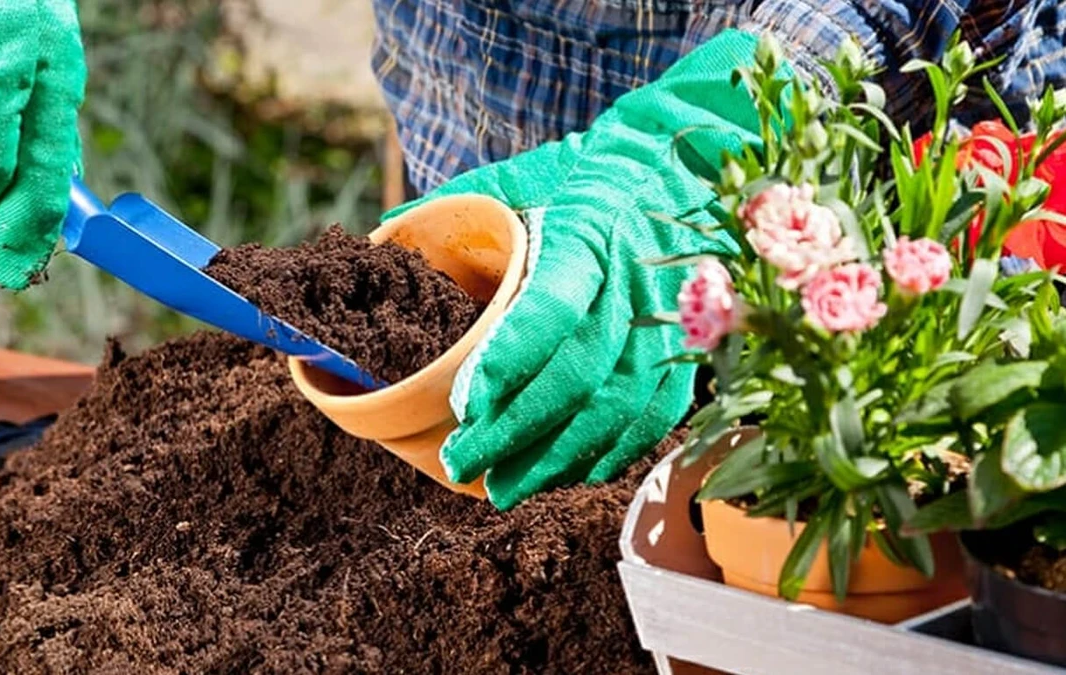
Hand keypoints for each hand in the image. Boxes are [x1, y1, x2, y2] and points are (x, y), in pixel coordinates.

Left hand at [384, 30, 780, 508]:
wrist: (688, 161)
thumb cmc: (592, 170)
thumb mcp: (525, 173)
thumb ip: (461, 205)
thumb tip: (386, 230)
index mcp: (587, 232)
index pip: (550, 307)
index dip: (510, 363)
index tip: (466, 404)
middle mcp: (633, 282)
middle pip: (579, 375)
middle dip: (517, 432)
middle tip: (464, 464)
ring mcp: (668, 319)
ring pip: (619, 407)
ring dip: (560, 458)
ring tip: (506, 487)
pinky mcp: (689, 345)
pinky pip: (655, 414)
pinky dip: (612, 452)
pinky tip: (571, 473)